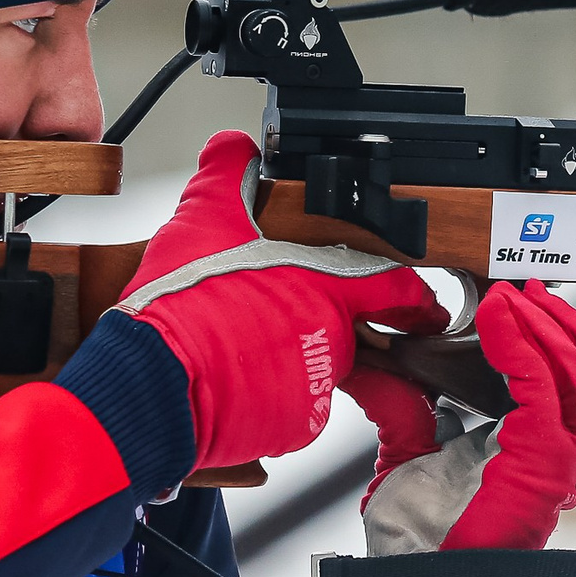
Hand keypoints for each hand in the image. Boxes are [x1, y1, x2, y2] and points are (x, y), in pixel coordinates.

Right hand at [122, 131, 445, 468]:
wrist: (154, 378)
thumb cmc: (182, 304)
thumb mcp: (202, 218)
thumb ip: (227, 176)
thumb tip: (231, 148)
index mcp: (328, 287)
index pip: (397, 291)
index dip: (413, 300)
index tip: (421, 310)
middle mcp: (332, 339)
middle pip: (350, 332)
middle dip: (319, 326)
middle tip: (276, 321)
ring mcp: (315, 388)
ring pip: (316, 371)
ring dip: (289, 360)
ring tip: (241, 350)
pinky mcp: (291, 428)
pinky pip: (293, 411)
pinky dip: (270, 399)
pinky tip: (235, 381)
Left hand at [352, 279, 575, 553]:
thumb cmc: (419, 534)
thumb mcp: (412, 452)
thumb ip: (409, 407)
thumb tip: (387, 365)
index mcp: (543, 451)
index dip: (575, 339)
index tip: (530, 302)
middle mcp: (564, 456)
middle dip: (569, 324)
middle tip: (527, 292)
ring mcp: (559, 462)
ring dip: (550, 329)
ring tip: (513, 300)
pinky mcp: (541, 463)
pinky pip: (544, 389)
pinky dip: (522, 346)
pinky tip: (496, 322)